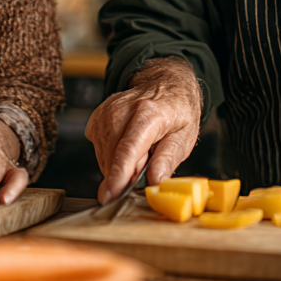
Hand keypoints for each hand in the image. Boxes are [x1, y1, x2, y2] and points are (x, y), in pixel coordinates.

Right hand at [85, 57, 201, 203]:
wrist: (163, 84)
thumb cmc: (176, 112)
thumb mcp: (184, 137)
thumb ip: (168, 159)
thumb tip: (155, 181)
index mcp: (149, 114)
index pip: (127, 150)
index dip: (118, 176)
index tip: (111, 196)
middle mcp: (122, 111)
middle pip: (114, 157)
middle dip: (127, 173)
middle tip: (147, 164)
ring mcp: (105, 113)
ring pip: (104, 157)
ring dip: (120, 165)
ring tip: (141, 150)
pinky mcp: (96, 119)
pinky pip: (99, 151)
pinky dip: (112, 156)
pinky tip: (127, 144)